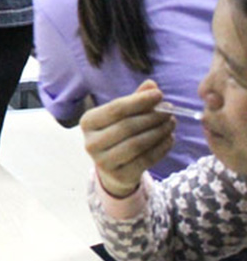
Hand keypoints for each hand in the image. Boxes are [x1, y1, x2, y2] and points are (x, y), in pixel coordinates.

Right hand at [80, 80, 173, 198]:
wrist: (112, 169)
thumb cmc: (117, 135)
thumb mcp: (121, 116)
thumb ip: (135, 100)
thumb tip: (151, 85)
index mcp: (87, 122)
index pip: (116, 109)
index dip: (139, 101)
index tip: (160, 94)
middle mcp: (90, 142)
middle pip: (127, 126)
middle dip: (152, 117)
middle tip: (170, 111)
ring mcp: (102, 161)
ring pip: (137, 144)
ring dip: (159, 132)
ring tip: (171, 124)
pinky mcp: (119, 175)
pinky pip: (145, 160)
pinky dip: (161, 148)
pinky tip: (170, 139)